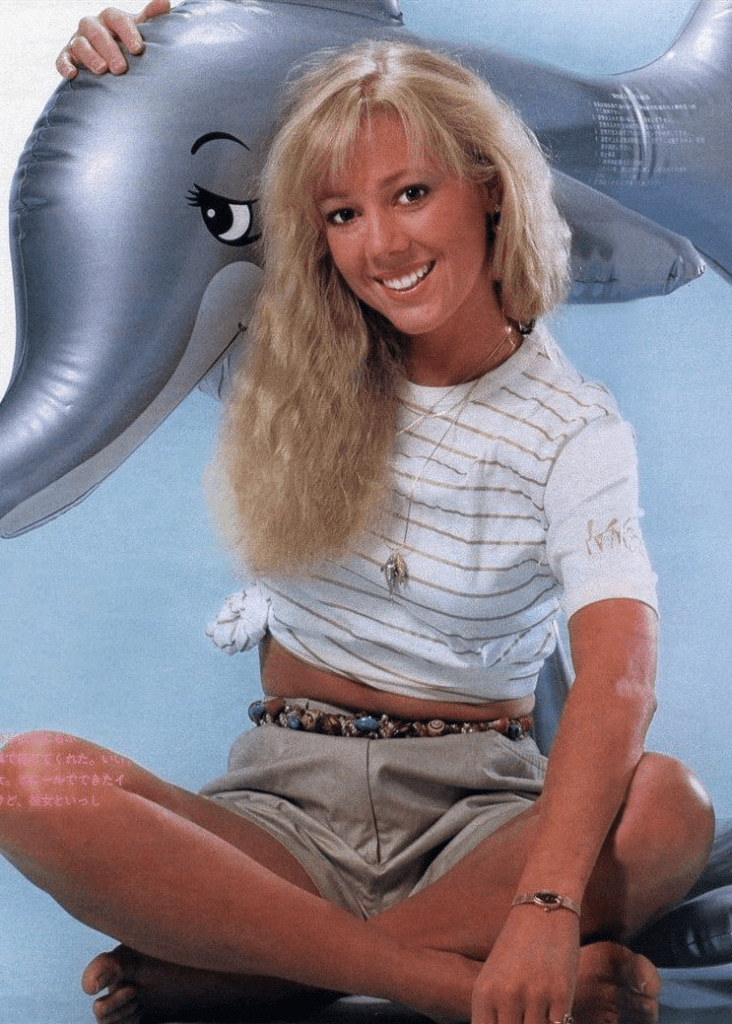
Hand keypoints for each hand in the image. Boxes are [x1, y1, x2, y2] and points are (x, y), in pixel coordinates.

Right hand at [56, 0, 170, 79]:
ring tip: (102, 70)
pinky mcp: (68, 57)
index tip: (138, 49)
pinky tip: (73, 74)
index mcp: (109, 19)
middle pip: (96, 31)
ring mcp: (78, 40)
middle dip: (108, 49)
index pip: (116, 18)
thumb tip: (165, 2)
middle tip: (121, 68)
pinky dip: (65, 65)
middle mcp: (92, 26)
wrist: (111, 61)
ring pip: (79, 44)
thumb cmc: (127, 44)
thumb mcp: (140, 30)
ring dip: (90, 56)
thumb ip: (151, 18)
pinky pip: (62, 58)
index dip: (127, 32)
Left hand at [471, 907, 579, 1023]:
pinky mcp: (561, 993)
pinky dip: (556, 1021)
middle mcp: (506, 995)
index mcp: (483, 993)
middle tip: (524, 1012)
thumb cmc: (516, 949)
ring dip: (539, 1022)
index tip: (509, 1021)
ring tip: (538, 1005)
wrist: (542, 911)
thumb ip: (494, 1013)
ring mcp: (534, 995)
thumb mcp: (494, 979)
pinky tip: (554, 1008)